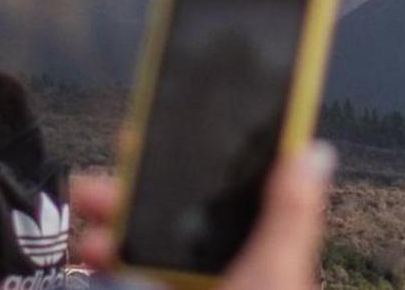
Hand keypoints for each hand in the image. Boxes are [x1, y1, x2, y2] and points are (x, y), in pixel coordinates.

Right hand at [70, 142, 336, 288]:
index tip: (168, 130)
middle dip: (138, 189)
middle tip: (106, 173)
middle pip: (175, 216)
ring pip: (139, 246)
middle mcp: (220, 273)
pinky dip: (103, 260)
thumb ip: (290, 218)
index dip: (202, 161)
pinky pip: (121, 277)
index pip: (231, 196)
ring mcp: (179, 289)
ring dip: (110, 223)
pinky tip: (91, 251)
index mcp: (258, 256)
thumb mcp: (275, 278)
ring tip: (90, 217)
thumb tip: (315, 152)